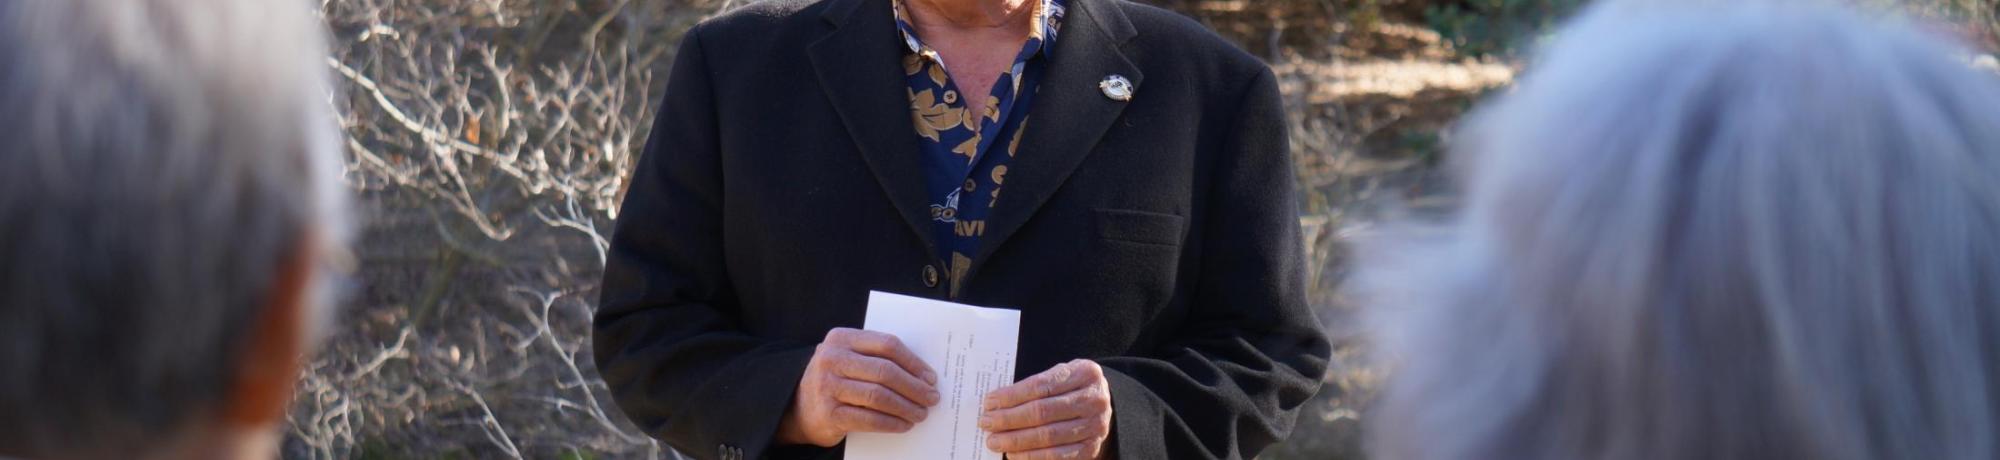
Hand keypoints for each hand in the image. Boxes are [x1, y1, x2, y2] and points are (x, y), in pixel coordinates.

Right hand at [777, 328, 940, 446]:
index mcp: (841, 338)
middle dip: (914, 387)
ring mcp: (828, 386)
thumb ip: (877, 358)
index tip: (930, 377)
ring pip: (879, 396)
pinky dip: (891, 423)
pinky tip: (903, 424)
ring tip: (920, 413)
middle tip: (931, 398)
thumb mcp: (849, 358)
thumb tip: (923, 375)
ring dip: (906, 407)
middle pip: (885, 371)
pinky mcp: (829, 413)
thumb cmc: (835, 379)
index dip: (914, 362)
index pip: (886, 345)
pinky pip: (869, 419)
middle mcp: (832, 359)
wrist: (799, 407)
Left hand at [980, 359, 1113, 458]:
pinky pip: (1057, 456)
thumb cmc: (1071, 389)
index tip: (990, 401)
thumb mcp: (1061, 376)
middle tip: (986, 422)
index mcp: (1085, 373)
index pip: (1041, 385)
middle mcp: (1094, 400)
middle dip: (1009, 419)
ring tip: (994, 440)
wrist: (1102, 407)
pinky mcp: (1090, 449)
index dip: (1012, 395)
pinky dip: (1031, 457)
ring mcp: (1094, 426)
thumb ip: (1035, 385)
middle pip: (1042, 411)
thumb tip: (996, 404)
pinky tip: (1013, 454)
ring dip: (1015, 440)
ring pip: (1048, 436)